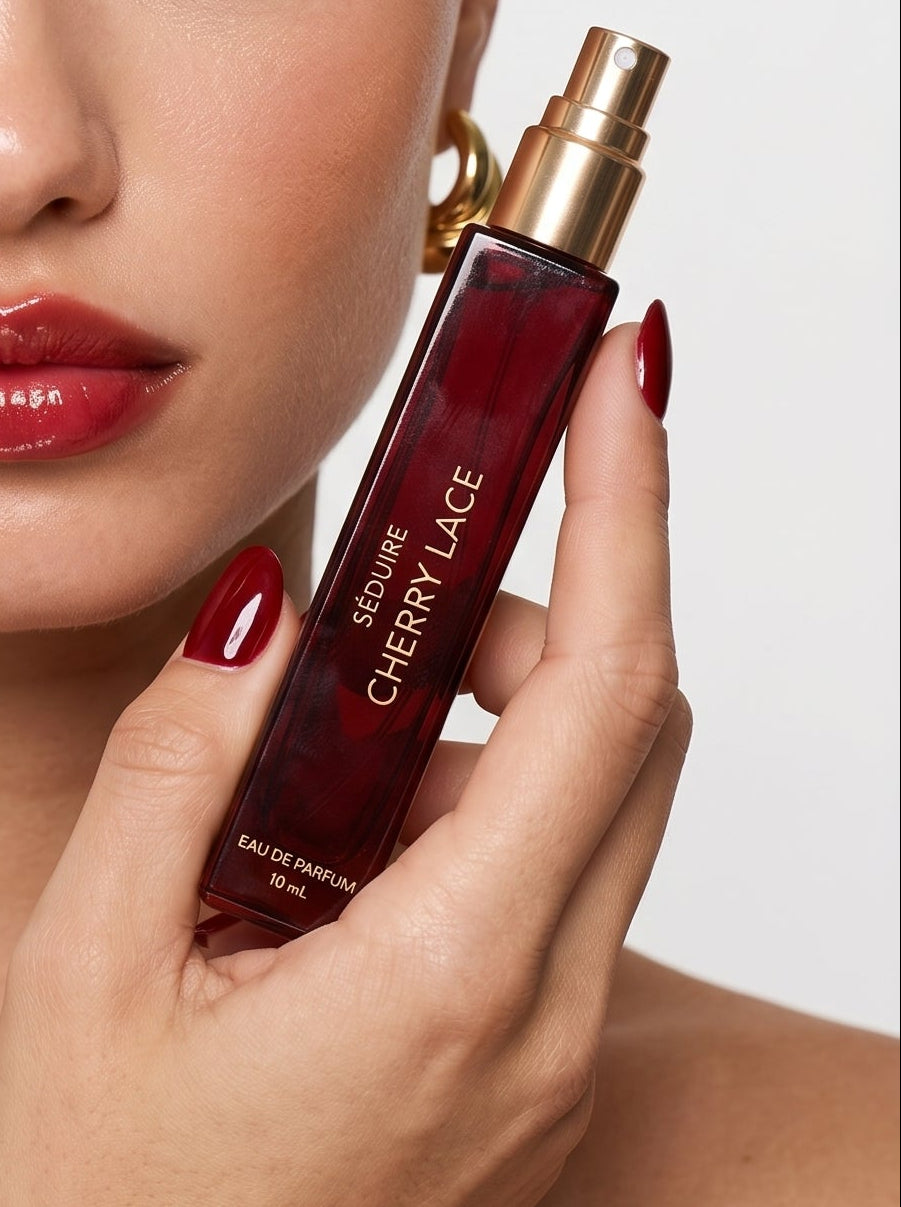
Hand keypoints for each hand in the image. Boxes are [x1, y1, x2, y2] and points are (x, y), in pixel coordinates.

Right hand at [0, 321, 690, 1206]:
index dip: (630, 507)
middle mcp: (543, 1013)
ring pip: (596, 797)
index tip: (626, 381)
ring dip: (493, 719)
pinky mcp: (532, 1057)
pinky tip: (349, 838)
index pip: (604, 688)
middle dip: (541, 613)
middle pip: (625, 728)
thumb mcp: (91, 965)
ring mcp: (552, 1045)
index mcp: (449, 978)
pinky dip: (478, 803)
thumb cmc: (101, 1202)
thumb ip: (183, 761)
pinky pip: (553, 872)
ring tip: (331, 752)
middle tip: (411, 594)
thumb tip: (269, 615)